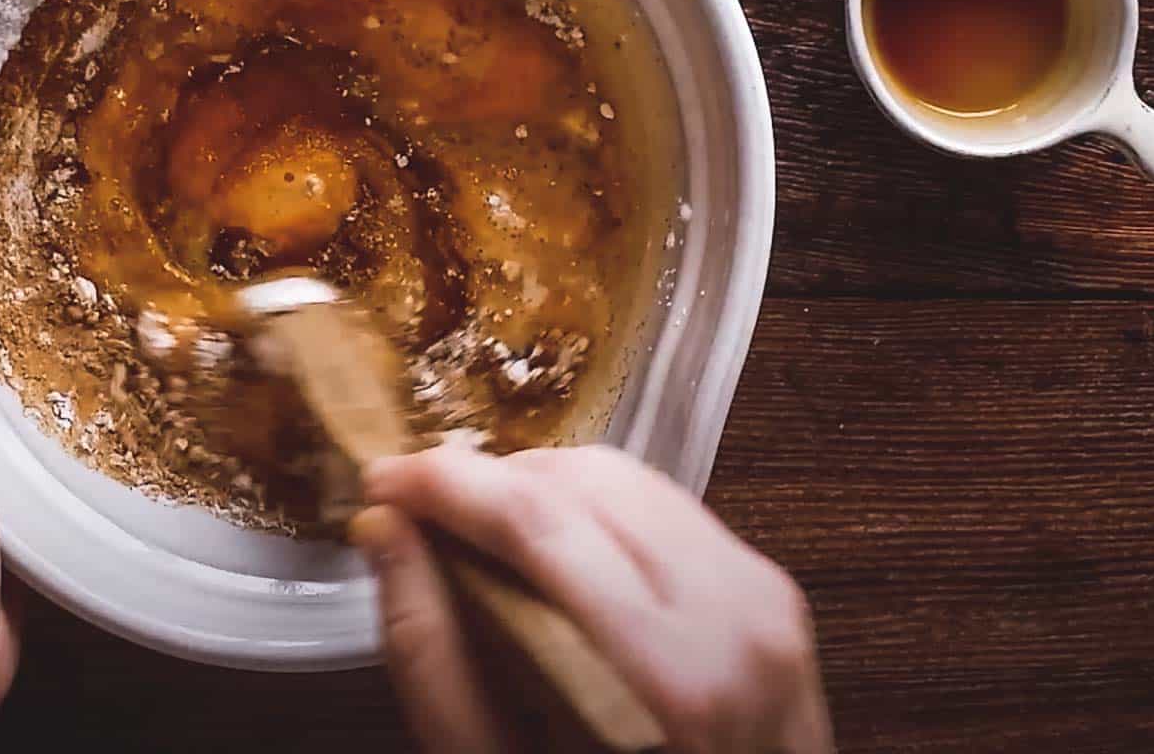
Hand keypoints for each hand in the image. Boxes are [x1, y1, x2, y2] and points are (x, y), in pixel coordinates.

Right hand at [352, 445, 831, 753]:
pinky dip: (594, 510)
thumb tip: (384, 529)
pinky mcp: (771, 588)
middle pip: (580, 481)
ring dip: (537, 488)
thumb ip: (430, 654)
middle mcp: (732, 617)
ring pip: (624, 477)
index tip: (382, 482)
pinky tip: (554, 554)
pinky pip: (664, 505)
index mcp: (668, 676)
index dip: (446, 484)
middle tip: (420, 516)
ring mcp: (762, 595)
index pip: (540, 520)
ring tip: (480, 536)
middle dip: (485, 482)